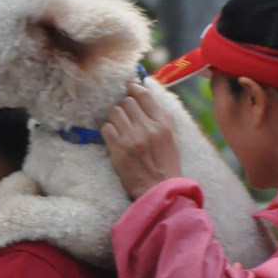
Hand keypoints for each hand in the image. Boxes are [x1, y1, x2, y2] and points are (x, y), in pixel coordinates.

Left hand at [103, 84, 181, 199]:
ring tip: (120, 128)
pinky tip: (115, 138)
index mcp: (163, 123)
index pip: (144, 95)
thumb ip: (160, 116)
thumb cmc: (166, 163)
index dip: (133, 88)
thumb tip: (144, 95)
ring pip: (114, 112)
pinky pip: (106, 128)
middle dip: (124, 107)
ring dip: (115, 118)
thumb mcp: (171, 136)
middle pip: (126, 102)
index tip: (128, 88)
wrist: (159, 189)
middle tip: (126, 117)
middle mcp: (148, 128)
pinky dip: (108, 131)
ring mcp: (132, 139)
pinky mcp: (118, 150)